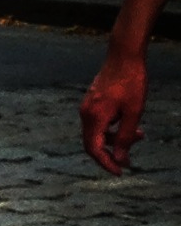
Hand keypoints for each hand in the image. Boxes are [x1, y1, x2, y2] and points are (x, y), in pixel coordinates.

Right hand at [80, 49, 146, 173]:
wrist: (124, 53)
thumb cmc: (132, 80)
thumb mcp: (134, 111)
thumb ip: (125, 137)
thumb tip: (119, 159)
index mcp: (94, 118)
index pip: (95, 150)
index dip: (106, 163)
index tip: (120, 171)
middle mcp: (86, 114)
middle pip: (94, 143)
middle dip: (112, 152)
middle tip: (130, 158)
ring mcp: (87, 107)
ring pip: (98, 132)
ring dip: (115, 138)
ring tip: (139, 135)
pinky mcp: (92, 101)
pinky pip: (99, 122)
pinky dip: (112, 127)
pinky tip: (128, 121)